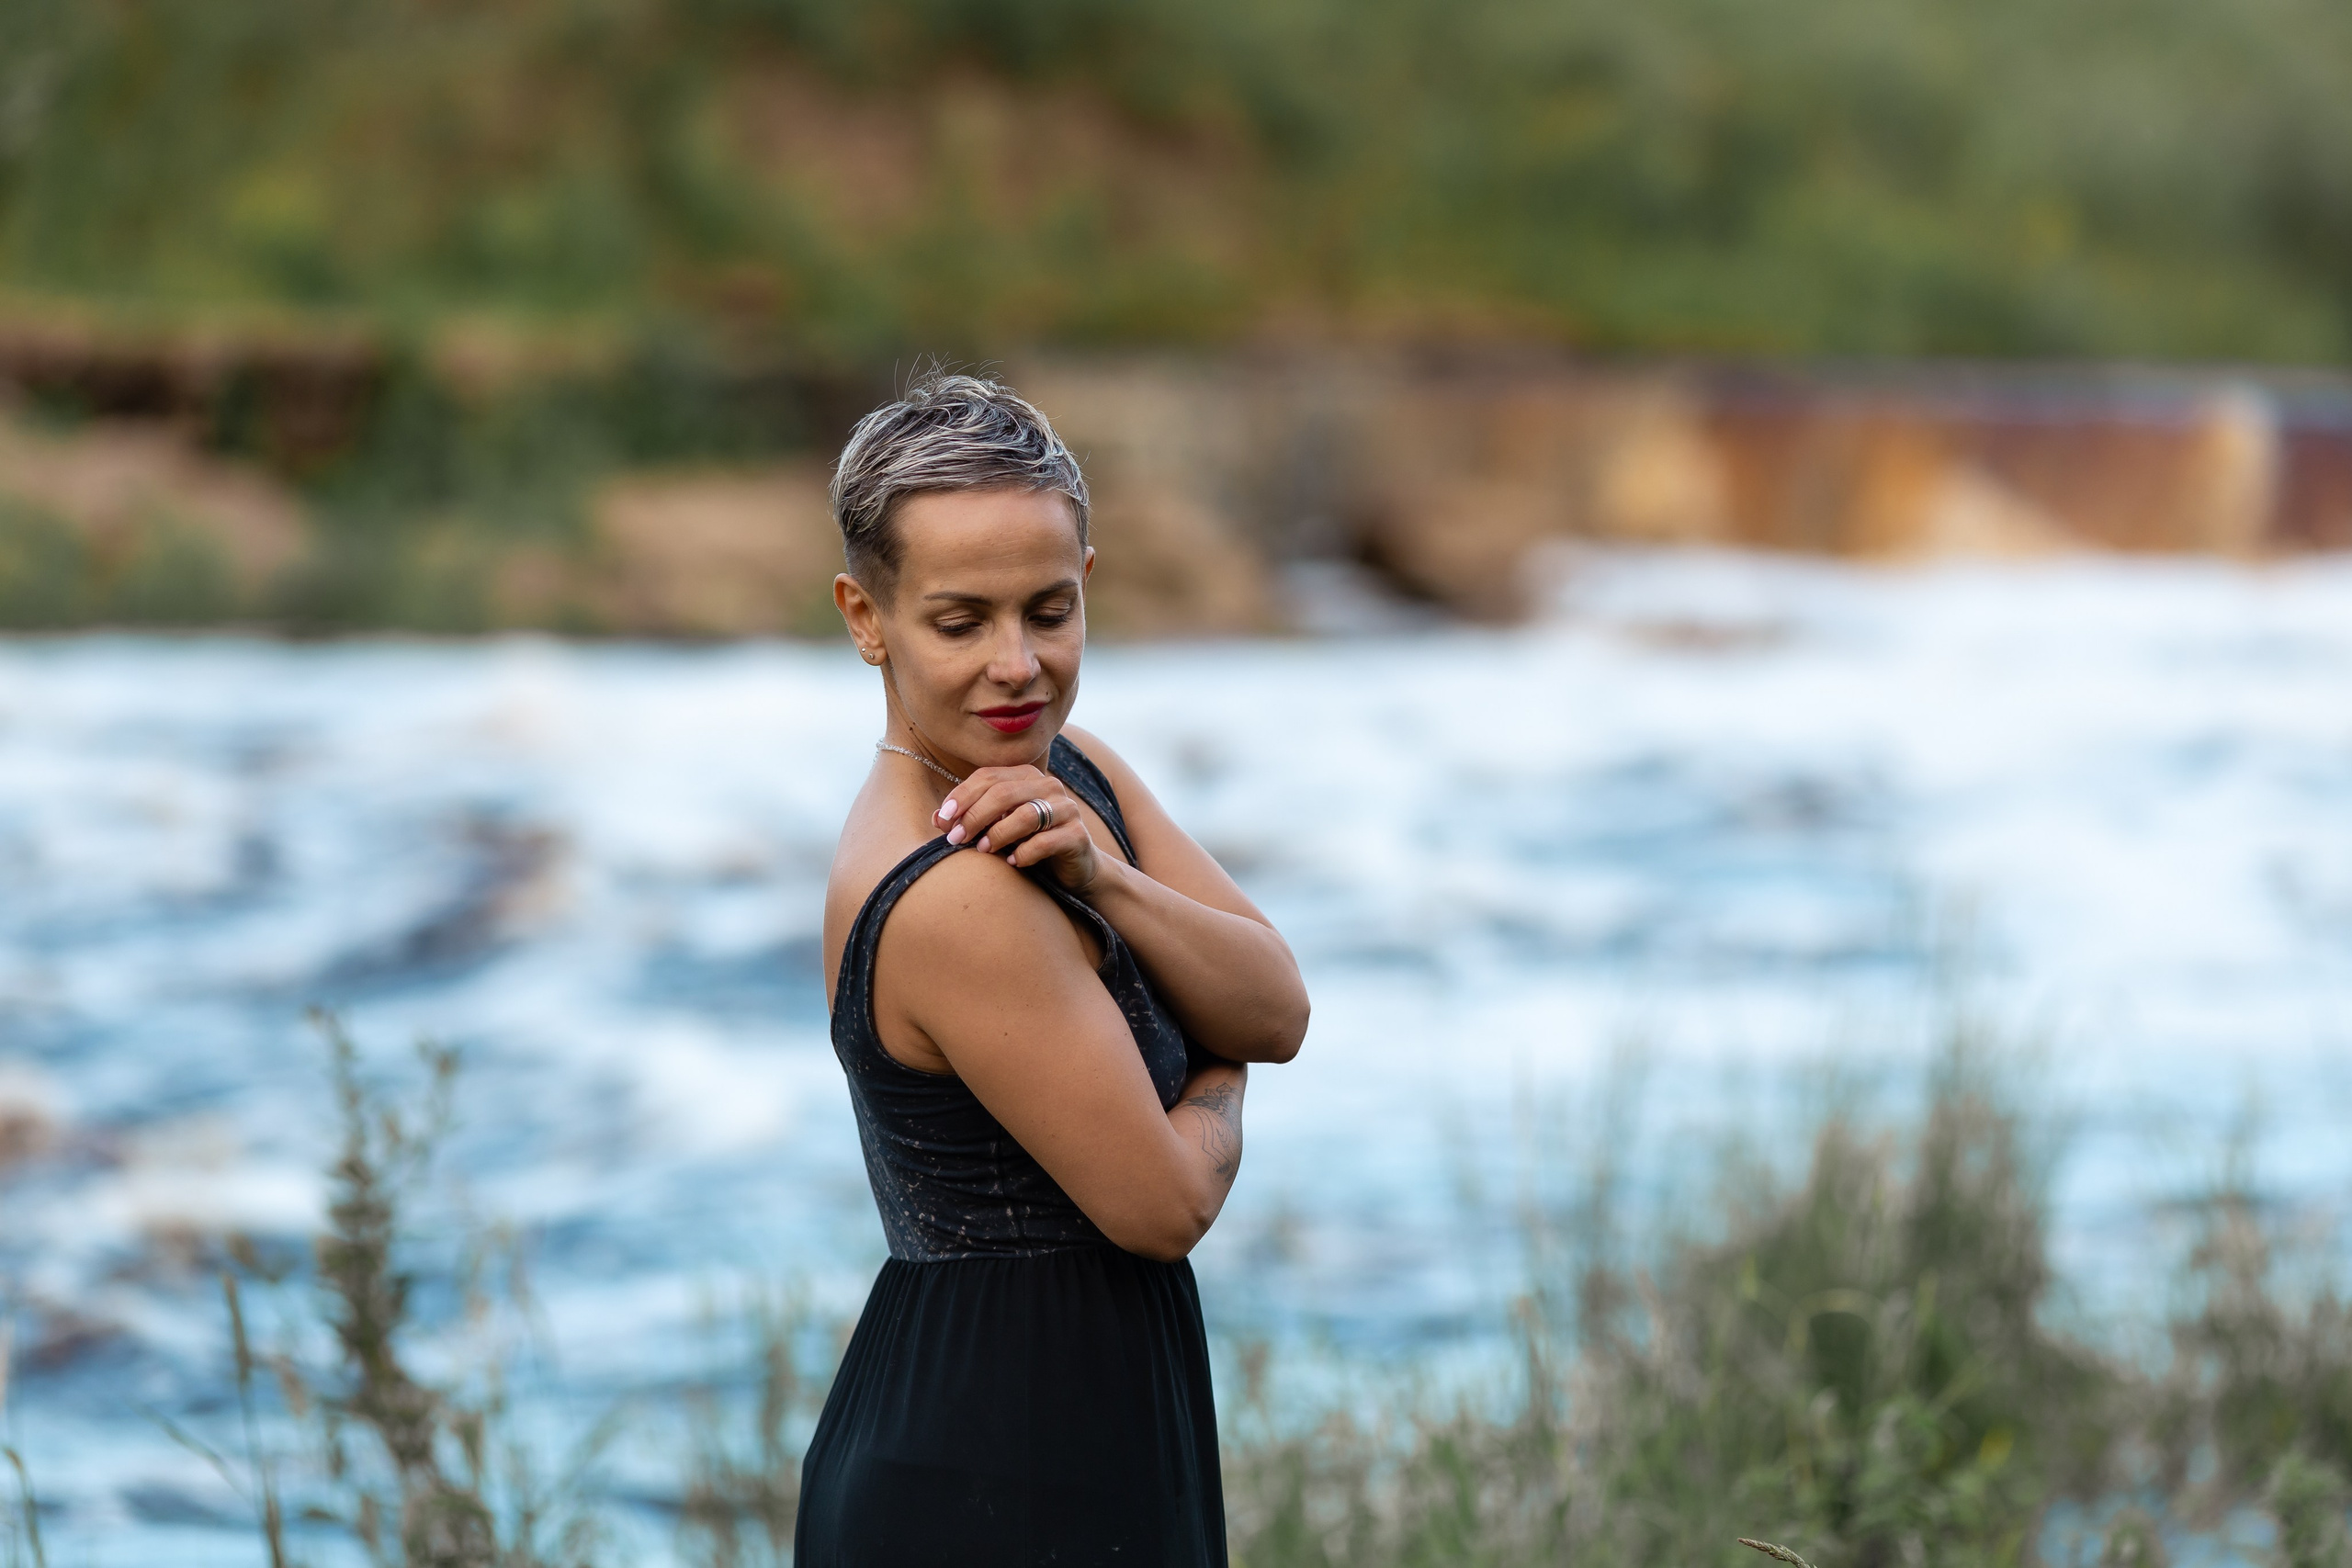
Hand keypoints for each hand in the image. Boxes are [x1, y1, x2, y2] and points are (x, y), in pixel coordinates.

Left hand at [935, 765, 1104, 895]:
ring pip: (1026, 815)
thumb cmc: (1029, 844)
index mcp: (1026, 776)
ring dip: (998, 834)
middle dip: (975, 816)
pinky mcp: (1077, 835)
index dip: (962, 796)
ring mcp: (1066, 809)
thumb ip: (970, 819)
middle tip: (957, 839)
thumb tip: (938, 818)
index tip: (944, 820)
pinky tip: (1013, 863)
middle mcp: (1049, 786)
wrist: (1075, 868)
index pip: (988, 776)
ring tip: (984, 850)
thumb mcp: (997, 828)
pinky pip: (1046, 841)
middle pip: (1003, 793)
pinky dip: (1024, 853)